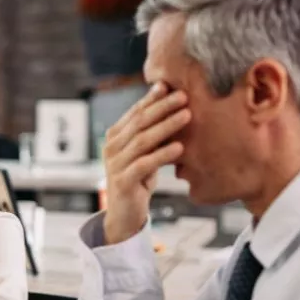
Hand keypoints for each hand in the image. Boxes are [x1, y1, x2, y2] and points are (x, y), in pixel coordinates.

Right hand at [101, 83, 188, 244]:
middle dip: (163, 107)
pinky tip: (179, 147)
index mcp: (115, 136)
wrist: (124, 213)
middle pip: (139, 123)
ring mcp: (115, 164)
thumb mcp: (145, 152)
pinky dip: (162, 154)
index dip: (152, 98)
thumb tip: (176, 106)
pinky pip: (144, 164)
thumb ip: (152, 133)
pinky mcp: (123, 181)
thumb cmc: (138, 179)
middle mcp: (112, 147)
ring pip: (143, 140)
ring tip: (187, 116)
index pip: (135, 112)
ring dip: (166, 126)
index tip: (170, 86)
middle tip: (184, 96)